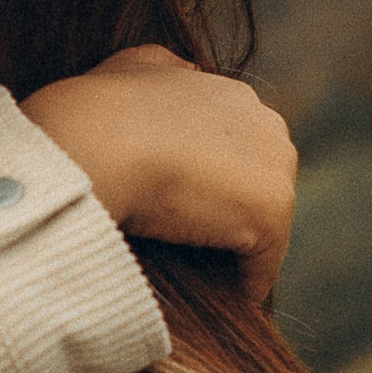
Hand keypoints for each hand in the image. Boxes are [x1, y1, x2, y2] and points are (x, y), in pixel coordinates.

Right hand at [22, 46, 296, 304]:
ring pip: (260, 229)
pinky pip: (260, 267)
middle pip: (254, 191)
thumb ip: (167, 69)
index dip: (206, 188)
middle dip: (227, 221)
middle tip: (186, 258)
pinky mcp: (273, 211)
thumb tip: (189, 71)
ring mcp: (275, 168)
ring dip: (234, 257)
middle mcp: (268, 125)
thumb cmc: (99, 110)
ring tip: (199, 286)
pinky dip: (240, 289)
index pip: (234, 155)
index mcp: (235, 97)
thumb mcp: (133, 66)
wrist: (96, 142)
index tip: (175, 218)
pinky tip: (212, 306)